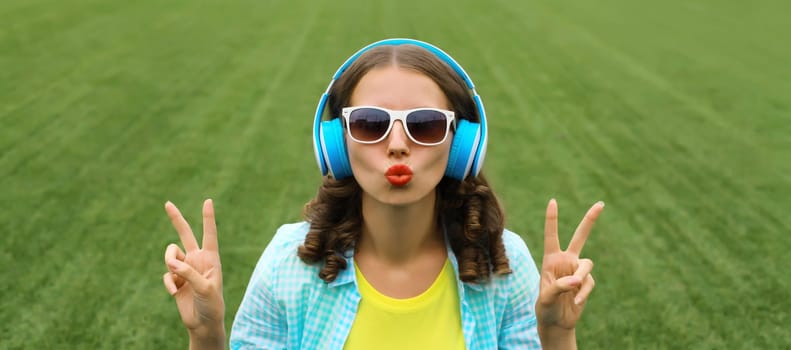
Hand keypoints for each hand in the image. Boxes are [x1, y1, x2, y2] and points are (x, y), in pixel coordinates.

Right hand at [162, 199, 225, 344]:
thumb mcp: (205, 288)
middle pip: (185, 234)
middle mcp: (197, 260)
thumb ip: (189, 273)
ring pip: (170, 255)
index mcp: (211, 258)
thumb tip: (170, 262)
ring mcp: (185, 269)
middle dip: (176, 219)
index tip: (208, 201)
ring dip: (169, 263)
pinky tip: (175, 292)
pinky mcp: (175, 280)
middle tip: (167, 203)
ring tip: (176, 279)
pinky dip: (168, 282)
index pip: (209, 234)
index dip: (208, 218)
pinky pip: (166, 274)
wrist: (203, 323)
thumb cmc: (212, 305)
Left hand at [536, 199, 603, 332]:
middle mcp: (565, 260)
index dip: (552, 219)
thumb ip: (558, 287)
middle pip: (580, 237)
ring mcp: (577, 270)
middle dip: (590, 220)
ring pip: (587, 264)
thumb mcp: (546, 298)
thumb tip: (576, 280)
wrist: (556, 322)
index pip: (551, 236)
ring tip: (573, 291)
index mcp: (551, 259)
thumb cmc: (545, 308)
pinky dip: (583, 293)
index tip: (552, 201)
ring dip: (581, 277)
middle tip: (600, 204)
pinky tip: (576, 301)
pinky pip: (589, 283)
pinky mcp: (586, 282)